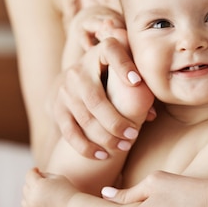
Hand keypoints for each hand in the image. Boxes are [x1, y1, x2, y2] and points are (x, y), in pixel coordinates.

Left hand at [20, 168, 76, 206]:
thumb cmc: (68, 191)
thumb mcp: (58, 177)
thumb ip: (45, 176)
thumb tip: (38, 178)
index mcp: (36, 185)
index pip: (29, 175)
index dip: (33, 171)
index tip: (38, 170)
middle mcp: (31, 198)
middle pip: (26, 187)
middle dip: (33, 183)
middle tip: (47, 184)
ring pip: (24, 202)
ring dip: (29, 198)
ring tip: (41, 197)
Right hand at [50, 22, 154, 158]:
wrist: (72, 81)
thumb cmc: (110, 77)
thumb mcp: (123, 71)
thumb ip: (140, 87)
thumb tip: (151, 114)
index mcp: (100, 54)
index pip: (110, 51)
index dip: (123, 65)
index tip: (137, 82)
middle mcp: (78, 70)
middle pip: (95, 98)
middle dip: (115, 121)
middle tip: (133, 135)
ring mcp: (65, 90)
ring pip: (84, 118)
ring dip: (105, 136)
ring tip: (124, 146)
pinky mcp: (56, 109)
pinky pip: (70, 132)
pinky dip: (86, 147)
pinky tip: (103, 156)